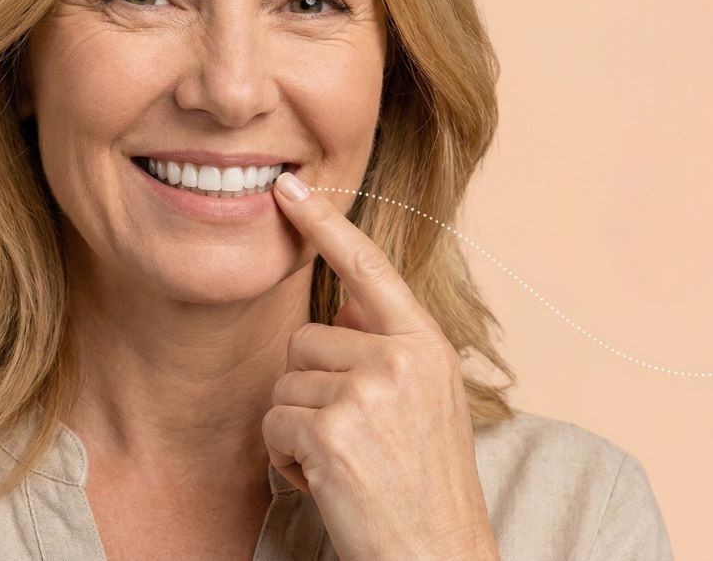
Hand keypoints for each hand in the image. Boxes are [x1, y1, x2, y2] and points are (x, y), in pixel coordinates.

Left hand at [262, 172, 499, 560]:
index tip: (291, 189)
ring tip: (344, 462)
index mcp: (427, 345)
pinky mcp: (333, 433)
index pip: (369, 269)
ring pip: (284, 384)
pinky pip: (274, 424)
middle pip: (305, 339)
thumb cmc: (426, 484)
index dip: (327, 225)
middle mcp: (402, 360)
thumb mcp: (428, 401)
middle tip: (350, 437)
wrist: (438, 555)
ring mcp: (369, 394)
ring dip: (298, 428)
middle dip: (310, 390)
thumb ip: (387, 347)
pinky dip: (287, 459)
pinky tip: (327, 482)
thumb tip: (337, 304)